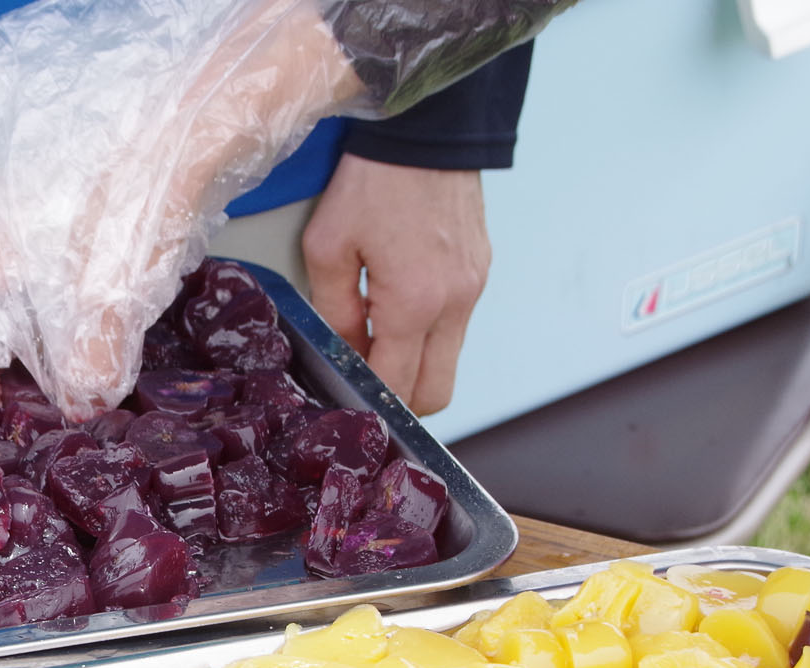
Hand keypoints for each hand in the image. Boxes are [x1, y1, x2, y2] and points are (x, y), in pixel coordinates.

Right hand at [0, 0, 361, 419]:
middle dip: (15, 368)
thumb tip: (83, 403)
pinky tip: (125, 320)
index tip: (4, 416)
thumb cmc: (137, 188)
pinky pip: (69, 272)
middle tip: (57, 404)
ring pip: (29, 296)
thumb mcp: (110, 293)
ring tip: (98, 373)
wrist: (199, 108)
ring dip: (57, 342)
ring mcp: (40, 213)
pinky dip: (89, 308)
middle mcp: (0, 229)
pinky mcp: (84, 204)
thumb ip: (91, 358)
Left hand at [301, 156, 489, 415]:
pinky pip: (456, 326)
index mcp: (414, 304)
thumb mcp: (328, 246)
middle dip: (400, 398)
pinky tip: (398, 303)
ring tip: (376, 332)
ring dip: (414, 363)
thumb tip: (342, 350)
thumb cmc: (373, 181)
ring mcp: (474, 289)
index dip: (368, 398)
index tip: (344, 390)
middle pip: (436, 393)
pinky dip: (428, 332)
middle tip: (365, 376)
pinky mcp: (480, 272)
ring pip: (449, 362)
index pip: (397, 386)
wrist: (426, 128)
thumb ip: (333, 310)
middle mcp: (454, 304)